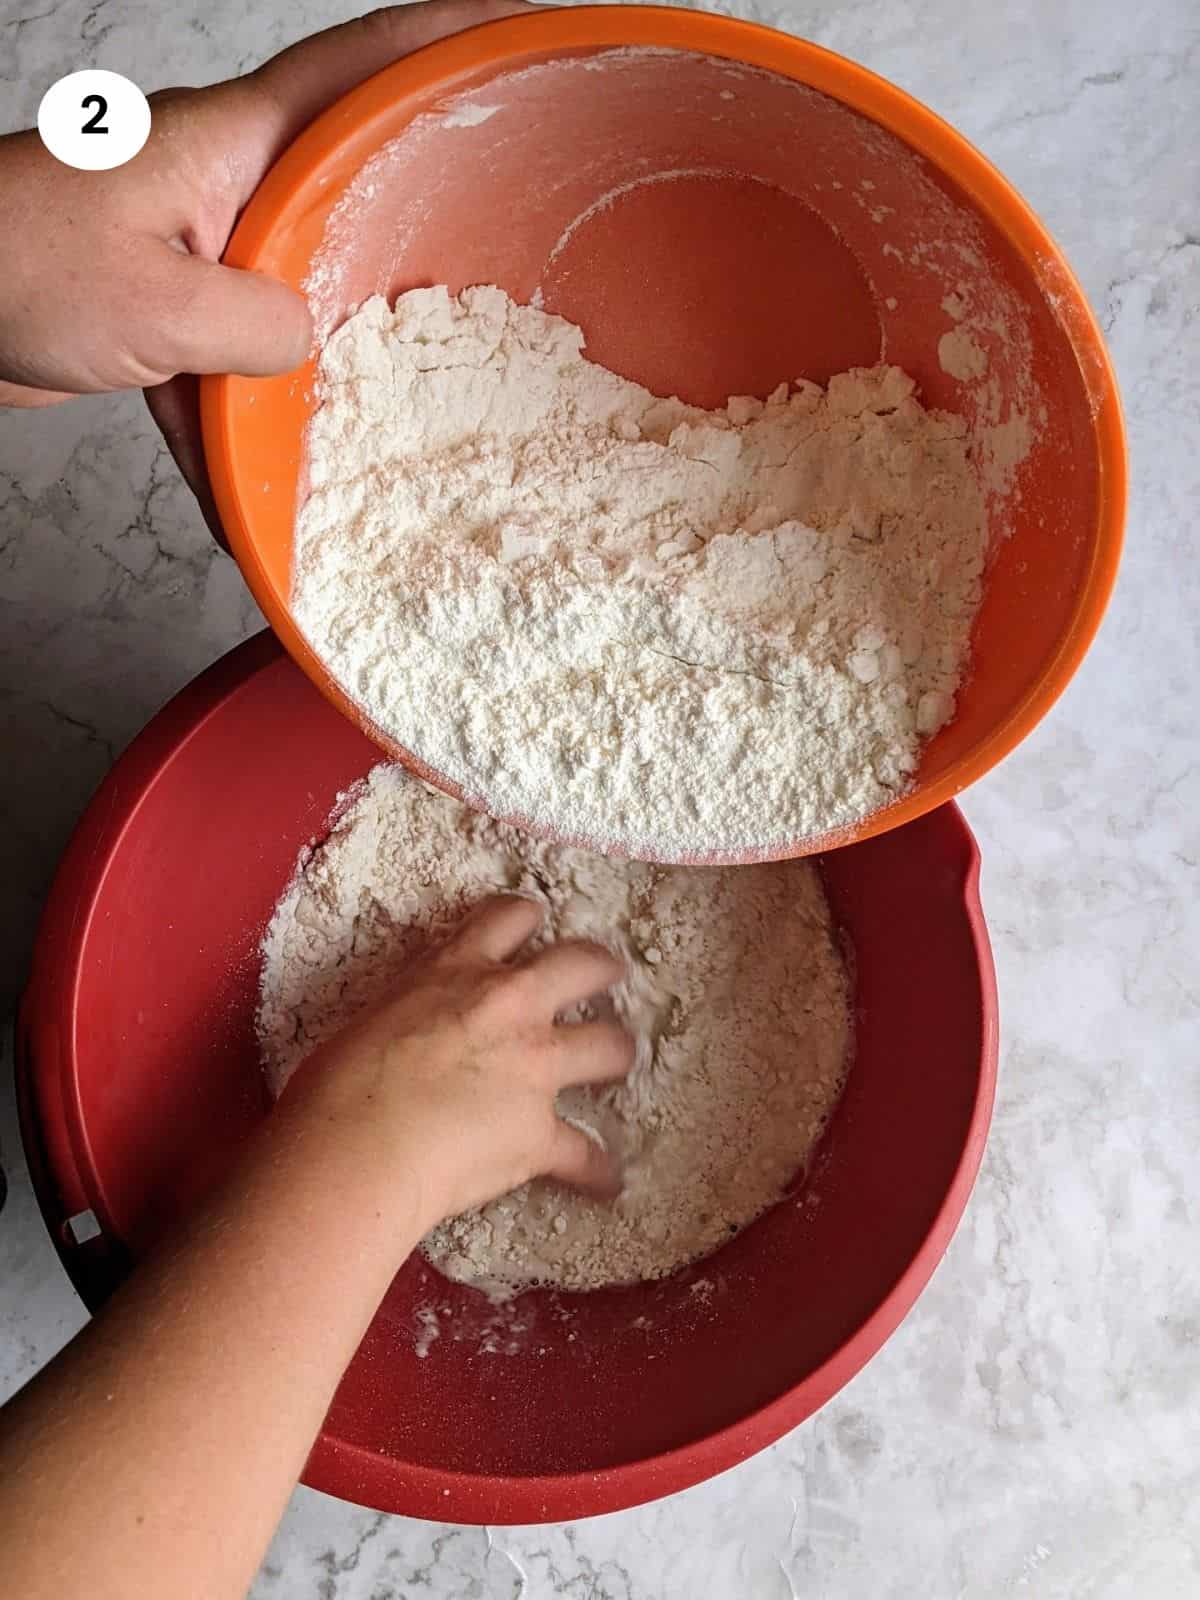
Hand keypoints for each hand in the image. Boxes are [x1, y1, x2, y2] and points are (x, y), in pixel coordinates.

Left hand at [0, 0, 528, 539]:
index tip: (519, 33)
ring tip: (409, 375)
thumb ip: (266, 325)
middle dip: (421, 193)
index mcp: (234, 144)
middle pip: (349, 174)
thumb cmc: (13, 266)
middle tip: (500, 221)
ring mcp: (197, 242)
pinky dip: (240, 417)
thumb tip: (312, 346)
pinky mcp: (166, 303)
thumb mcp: (165, 307)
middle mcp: (227, 181)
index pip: (359, 68)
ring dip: (339, 334)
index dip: (445, 43)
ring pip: (299, 280)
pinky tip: (252, 487)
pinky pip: (231, 356)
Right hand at [277, 894, 635, 1231]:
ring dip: (615, 1055)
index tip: (533, 924)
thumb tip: (405, 1040)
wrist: (358, 1145)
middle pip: (582, 965)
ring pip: (608, 1045)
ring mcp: (534, 1069)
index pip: (508, 918)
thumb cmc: (337, 1082)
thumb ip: (409, 1014)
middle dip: (600, 969)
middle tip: (604, 978)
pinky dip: (596, 1171)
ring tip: (616, 1064)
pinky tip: (604, 1182)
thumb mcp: (372, 1017)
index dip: (527, 919)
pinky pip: (587, 1156)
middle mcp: (509, 1006)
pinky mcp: (540, 1134)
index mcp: (456, 971)